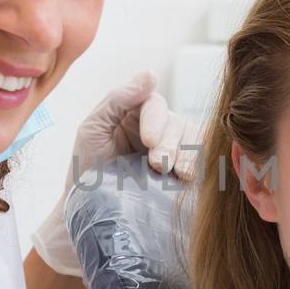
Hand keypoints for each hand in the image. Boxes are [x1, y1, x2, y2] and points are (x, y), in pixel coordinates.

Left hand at [32, 71, 202, 276]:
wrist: (91, 215)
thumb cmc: (86, 170)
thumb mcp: (93, 128)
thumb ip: (117, 99)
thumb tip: (151, 74)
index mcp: (137, 114)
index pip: (156, 105)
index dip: (156, 121)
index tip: (148, 143)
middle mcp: (159, 129)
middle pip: (177, 124)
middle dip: (170, 143)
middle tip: (160, 165)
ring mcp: (174, 152)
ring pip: (194, 142)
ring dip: (190, 156)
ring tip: (181, 175)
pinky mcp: (183, 175)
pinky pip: (202, 162)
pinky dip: (201, 167)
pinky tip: (192, 179)